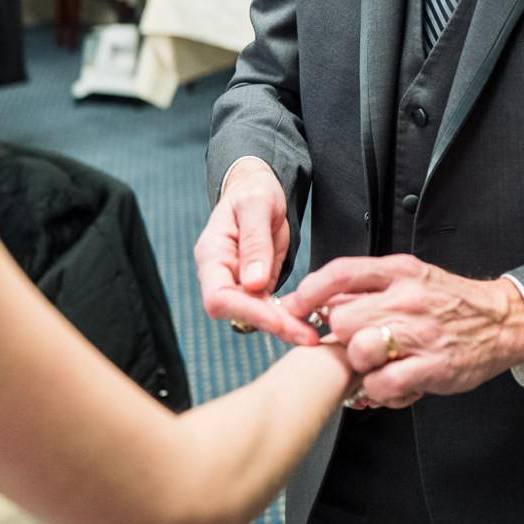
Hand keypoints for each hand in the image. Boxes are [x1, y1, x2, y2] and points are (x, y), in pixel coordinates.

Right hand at [193, 158, 315, 344]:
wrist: (260, 187)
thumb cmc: (255, 190)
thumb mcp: (258, 205)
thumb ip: (254, 242)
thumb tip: (253, 283)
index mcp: (212, 253)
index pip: (219, 296)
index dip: (248, 311)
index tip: (280, 320)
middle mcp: (220, 273)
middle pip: (237, 312)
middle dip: (271, 325)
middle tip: (306, 335)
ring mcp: (237, 282)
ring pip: (254, 316)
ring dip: (282, 327)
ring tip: (312, 335)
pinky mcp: (255, 286)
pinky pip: (267, 309)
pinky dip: (287, 318)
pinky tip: (308, 324)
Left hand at [284, 255, 523, 408]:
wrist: (503, 321)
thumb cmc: (450, 303)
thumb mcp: (412, 278)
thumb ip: (370, 287)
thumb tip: (321, 301)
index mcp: (400, 271)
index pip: (343, 272)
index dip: (309, 291)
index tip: (291, 308)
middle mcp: (408, 298)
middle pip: (343, 319)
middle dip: (341, 339)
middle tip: (355, 347)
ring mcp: (421, 333)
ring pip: (359, 352)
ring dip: (360, 367)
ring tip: (376, 367)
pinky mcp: (433, 366)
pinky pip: (384, 384)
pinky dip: (380, 391)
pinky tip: (393, 386)